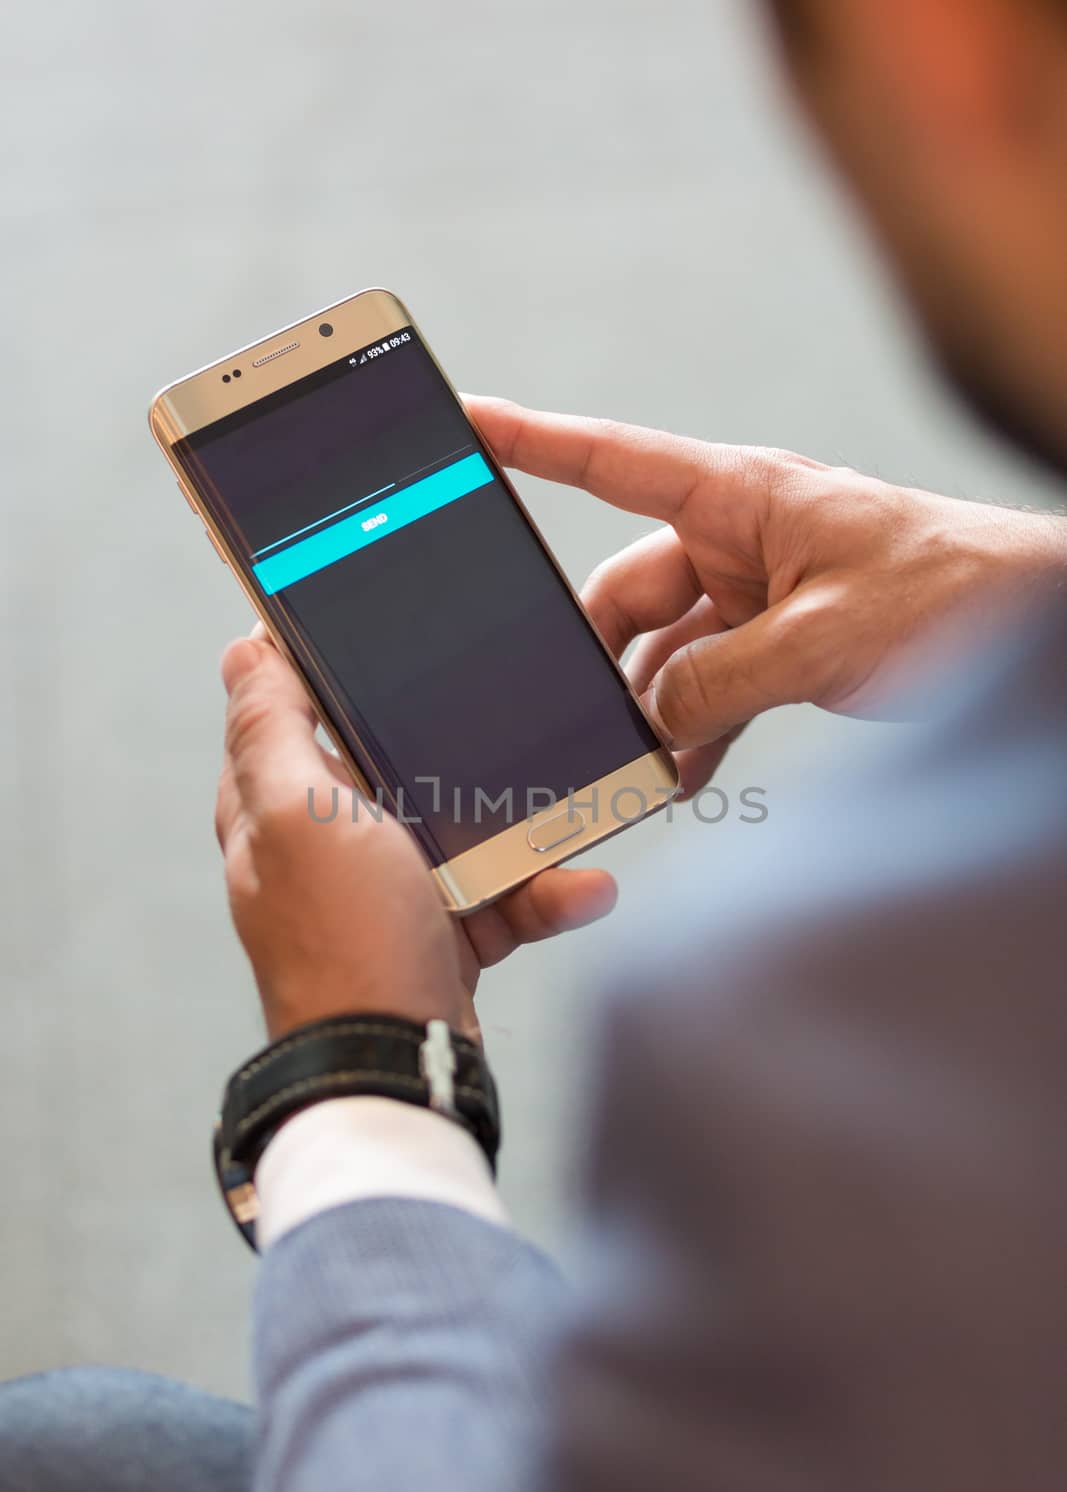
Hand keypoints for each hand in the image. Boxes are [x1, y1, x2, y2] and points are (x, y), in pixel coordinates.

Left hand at [215, 637, 616, 1042]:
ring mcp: (385, 893)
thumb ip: (271, 730)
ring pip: (462, 829)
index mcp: (275, 809)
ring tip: (571, 825)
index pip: (292, 715)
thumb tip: (242, 650)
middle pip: (395, 766)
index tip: (393, 639)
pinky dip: (542, 893)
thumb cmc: (344, 942)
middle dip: (458, 753)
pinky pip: (500, 893)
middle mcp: (324, 847)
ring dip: (522, 831)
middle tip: (511, 724)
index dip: (333, 674)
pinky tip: (580, 888)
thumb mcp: (301, 815)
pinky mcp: (439, 933)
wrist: (400, 1065)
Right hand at [468, 397, 1065, 793]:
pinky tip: (680, 778)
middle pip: (627, 592)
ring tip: (630, 768)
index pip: (611, 461)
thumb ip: (719, 682)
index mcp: (741, 498)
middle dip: (596, 655)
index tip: (464, 425)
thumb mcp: (823, 639)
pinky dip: (693, 732)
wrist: (1037, 626)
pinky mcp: (783, 646)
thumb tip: (647, 723)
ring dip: (649, 712)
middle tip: (570, 716)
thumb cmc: (954, 593)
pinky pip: (711, 688)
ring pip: (666, 653)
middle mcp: (740, 540)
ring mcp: (760, 596)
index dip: (531, 441)